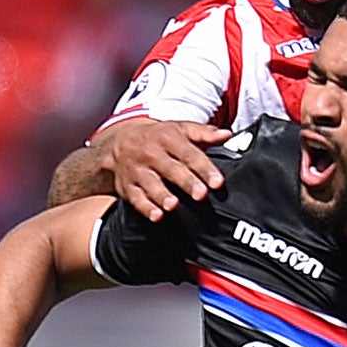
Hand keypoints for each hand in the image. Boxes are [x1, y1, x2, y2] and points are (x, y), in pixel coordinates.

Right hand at [105, 120, 229, 220]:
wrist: (119, 141)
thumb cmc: (158, 138)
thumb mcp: (180, 129)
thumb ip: (204, 134)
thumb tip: (226, 135)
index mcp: (168, 138)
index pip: (189, 153)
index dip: (204, 168)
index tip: (217, 182)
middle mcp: (151, 154)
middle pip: (171, 169)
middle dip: (186, 182)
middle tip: (201, 194)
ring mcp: (138, 171)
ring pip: (151, 184)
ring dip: (162, 195)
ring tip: (173, 205)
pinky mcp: (128, 187)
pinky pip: (136, 199)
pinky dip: (145, 208)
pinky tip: (156, 216)